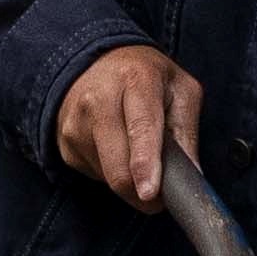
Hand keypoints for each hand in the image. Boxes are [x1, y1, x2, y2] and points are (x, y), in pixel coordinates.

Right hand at [53, 43, 205, 208]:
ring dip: (129, 178)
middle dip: (142, 192)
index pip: (140, 128)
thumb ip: (188, 133)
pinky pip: (95, 175)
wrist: (98, 62)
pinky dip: (111, 171)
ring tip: (135, 148)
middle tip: (161, 192)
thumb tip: (192, 178)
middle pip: (118, 167)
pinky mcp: (64, 143)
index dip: (144, 164)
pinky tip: (115, 146)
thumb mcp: (181, 91)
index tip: (149, 192)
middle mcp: (98, 99)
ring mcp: (75, 123)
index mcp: (135, 80)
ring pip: (108, 177)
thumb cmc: (146, 78)